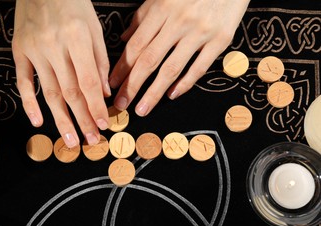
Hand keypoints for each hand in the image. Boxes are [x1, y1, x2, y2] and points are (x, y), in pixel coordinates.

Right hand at [12, 0, 110, 147]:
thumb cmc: (72, 3)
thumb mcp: (94, 26)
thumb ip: (100, 60)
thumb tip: (105, 93)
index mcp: (76, 37)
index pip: (88, 82)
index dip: (96, 107)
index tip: (103, 126)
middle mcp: (53, 46)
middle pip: (70, 92)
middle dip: (82, 119)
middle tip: (90, 141)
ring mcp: (33, 50)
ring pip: (49, 92)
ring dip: (60, 119)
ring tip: (70, 140)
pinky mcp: (19, 51)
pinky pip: (23, 81)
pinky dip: (29, 103)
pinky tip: (37, 122)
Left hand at [109, 0, 249, 115]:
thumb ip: (143, 17)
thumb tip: (124, 39)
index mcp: (162, 9)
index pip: (136, 45)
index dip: (122, 67)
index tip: (111, 84)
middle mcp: (179, 22)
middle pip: (149, 60)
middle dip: (132, 85)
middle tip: (120, 105)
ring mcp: (200, 32)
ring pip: (172, 68)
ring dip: (154, 92)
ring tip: (142, 109)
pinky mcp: (220, 39)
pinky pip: (200, 67)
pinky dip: (185, 83)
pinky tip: (172, 95)